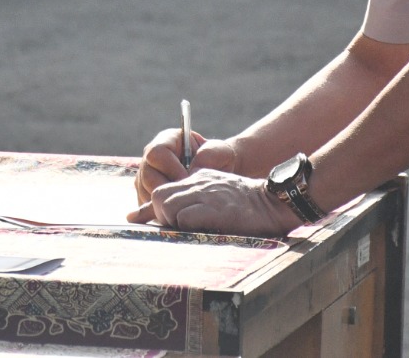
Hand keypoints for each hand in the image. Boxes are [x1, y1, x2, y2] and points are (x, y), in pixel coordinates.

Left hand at [127, 168, 297, 235]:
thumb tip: (162, 213)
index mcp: (197, 177)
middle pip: (159, 196)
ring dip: (173, 222)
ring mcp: (207, 194)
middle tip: (177, 227)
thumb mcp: (214, 194)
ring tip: (191, 229)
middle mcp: (198, 182)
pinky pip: (186, 217)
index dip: (148, 208)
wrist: (274, 202)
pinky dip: (186, 227)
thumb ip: (190, 200)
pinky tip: (200, 231)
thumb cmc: (245, 205)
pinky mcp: (216, 209)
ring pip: (168, 206)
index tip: (134, 219)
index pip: (162, 190)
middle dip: (161, 215)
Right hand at [134, 128, 236, 203]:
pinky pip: (146, 205)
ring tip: (183, 205)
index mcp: (166, 140)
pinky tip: (178, 212)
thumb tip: (191, 170)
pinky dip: (161, 212)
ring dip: (163, 202)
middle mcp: (151, 157)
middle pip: (146, 175)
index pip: (157, 153)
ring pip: (144, 192)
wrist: (217, 174)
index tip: (187, 181)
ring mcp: (146, 176)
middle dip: (167, 190)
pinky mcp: (146, 193)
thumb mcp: (221, 151)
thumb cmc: (219, 159)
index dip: (170, 169)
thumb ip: (209, 155)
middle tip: (185, 198)